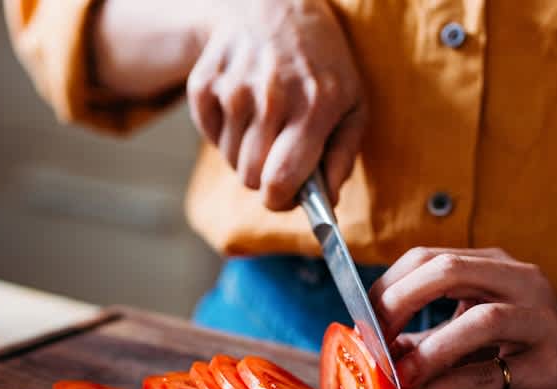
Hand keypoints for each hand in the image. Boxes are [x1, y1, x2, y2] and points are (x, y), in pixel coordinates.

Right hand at [186, 0, 364, 209]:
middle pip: (249, 177)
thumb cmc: (320, 63)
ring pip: (230, 160)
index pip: (280, 182)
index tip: (285, 196)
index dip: (280, 201)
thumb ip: (343, 156)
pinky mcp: (204, 85)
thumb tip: (327, 202)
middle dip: (263, 177)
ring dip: (246, 153)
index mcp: (314, 106)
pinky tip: (243, 107)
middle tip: (278, 154)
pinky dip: (225, 133)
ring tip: (265, 122)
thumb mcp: (351, 102)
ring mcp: (233, 89)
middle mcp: (271, 97)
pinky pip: (210, 137)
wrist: (271, 6)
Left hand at [368, 247, 556, 388]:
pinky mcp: (550, 366)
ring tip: (399, 374)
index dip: (387, 287)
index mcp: (492, 264)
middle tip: (374, 338)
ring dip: (430, 349)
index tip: (363, 321)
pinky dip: (449, 383)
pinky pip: (492, 373)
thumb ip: (417, 333)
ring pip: (484, 320)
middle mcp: (520, 282)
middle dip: (401, 302)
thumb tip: (363, 345)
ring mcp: (541, 322)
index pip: (426, 258)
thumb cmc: (508, 347)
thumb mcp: (461, 328)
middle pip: (451, 271)